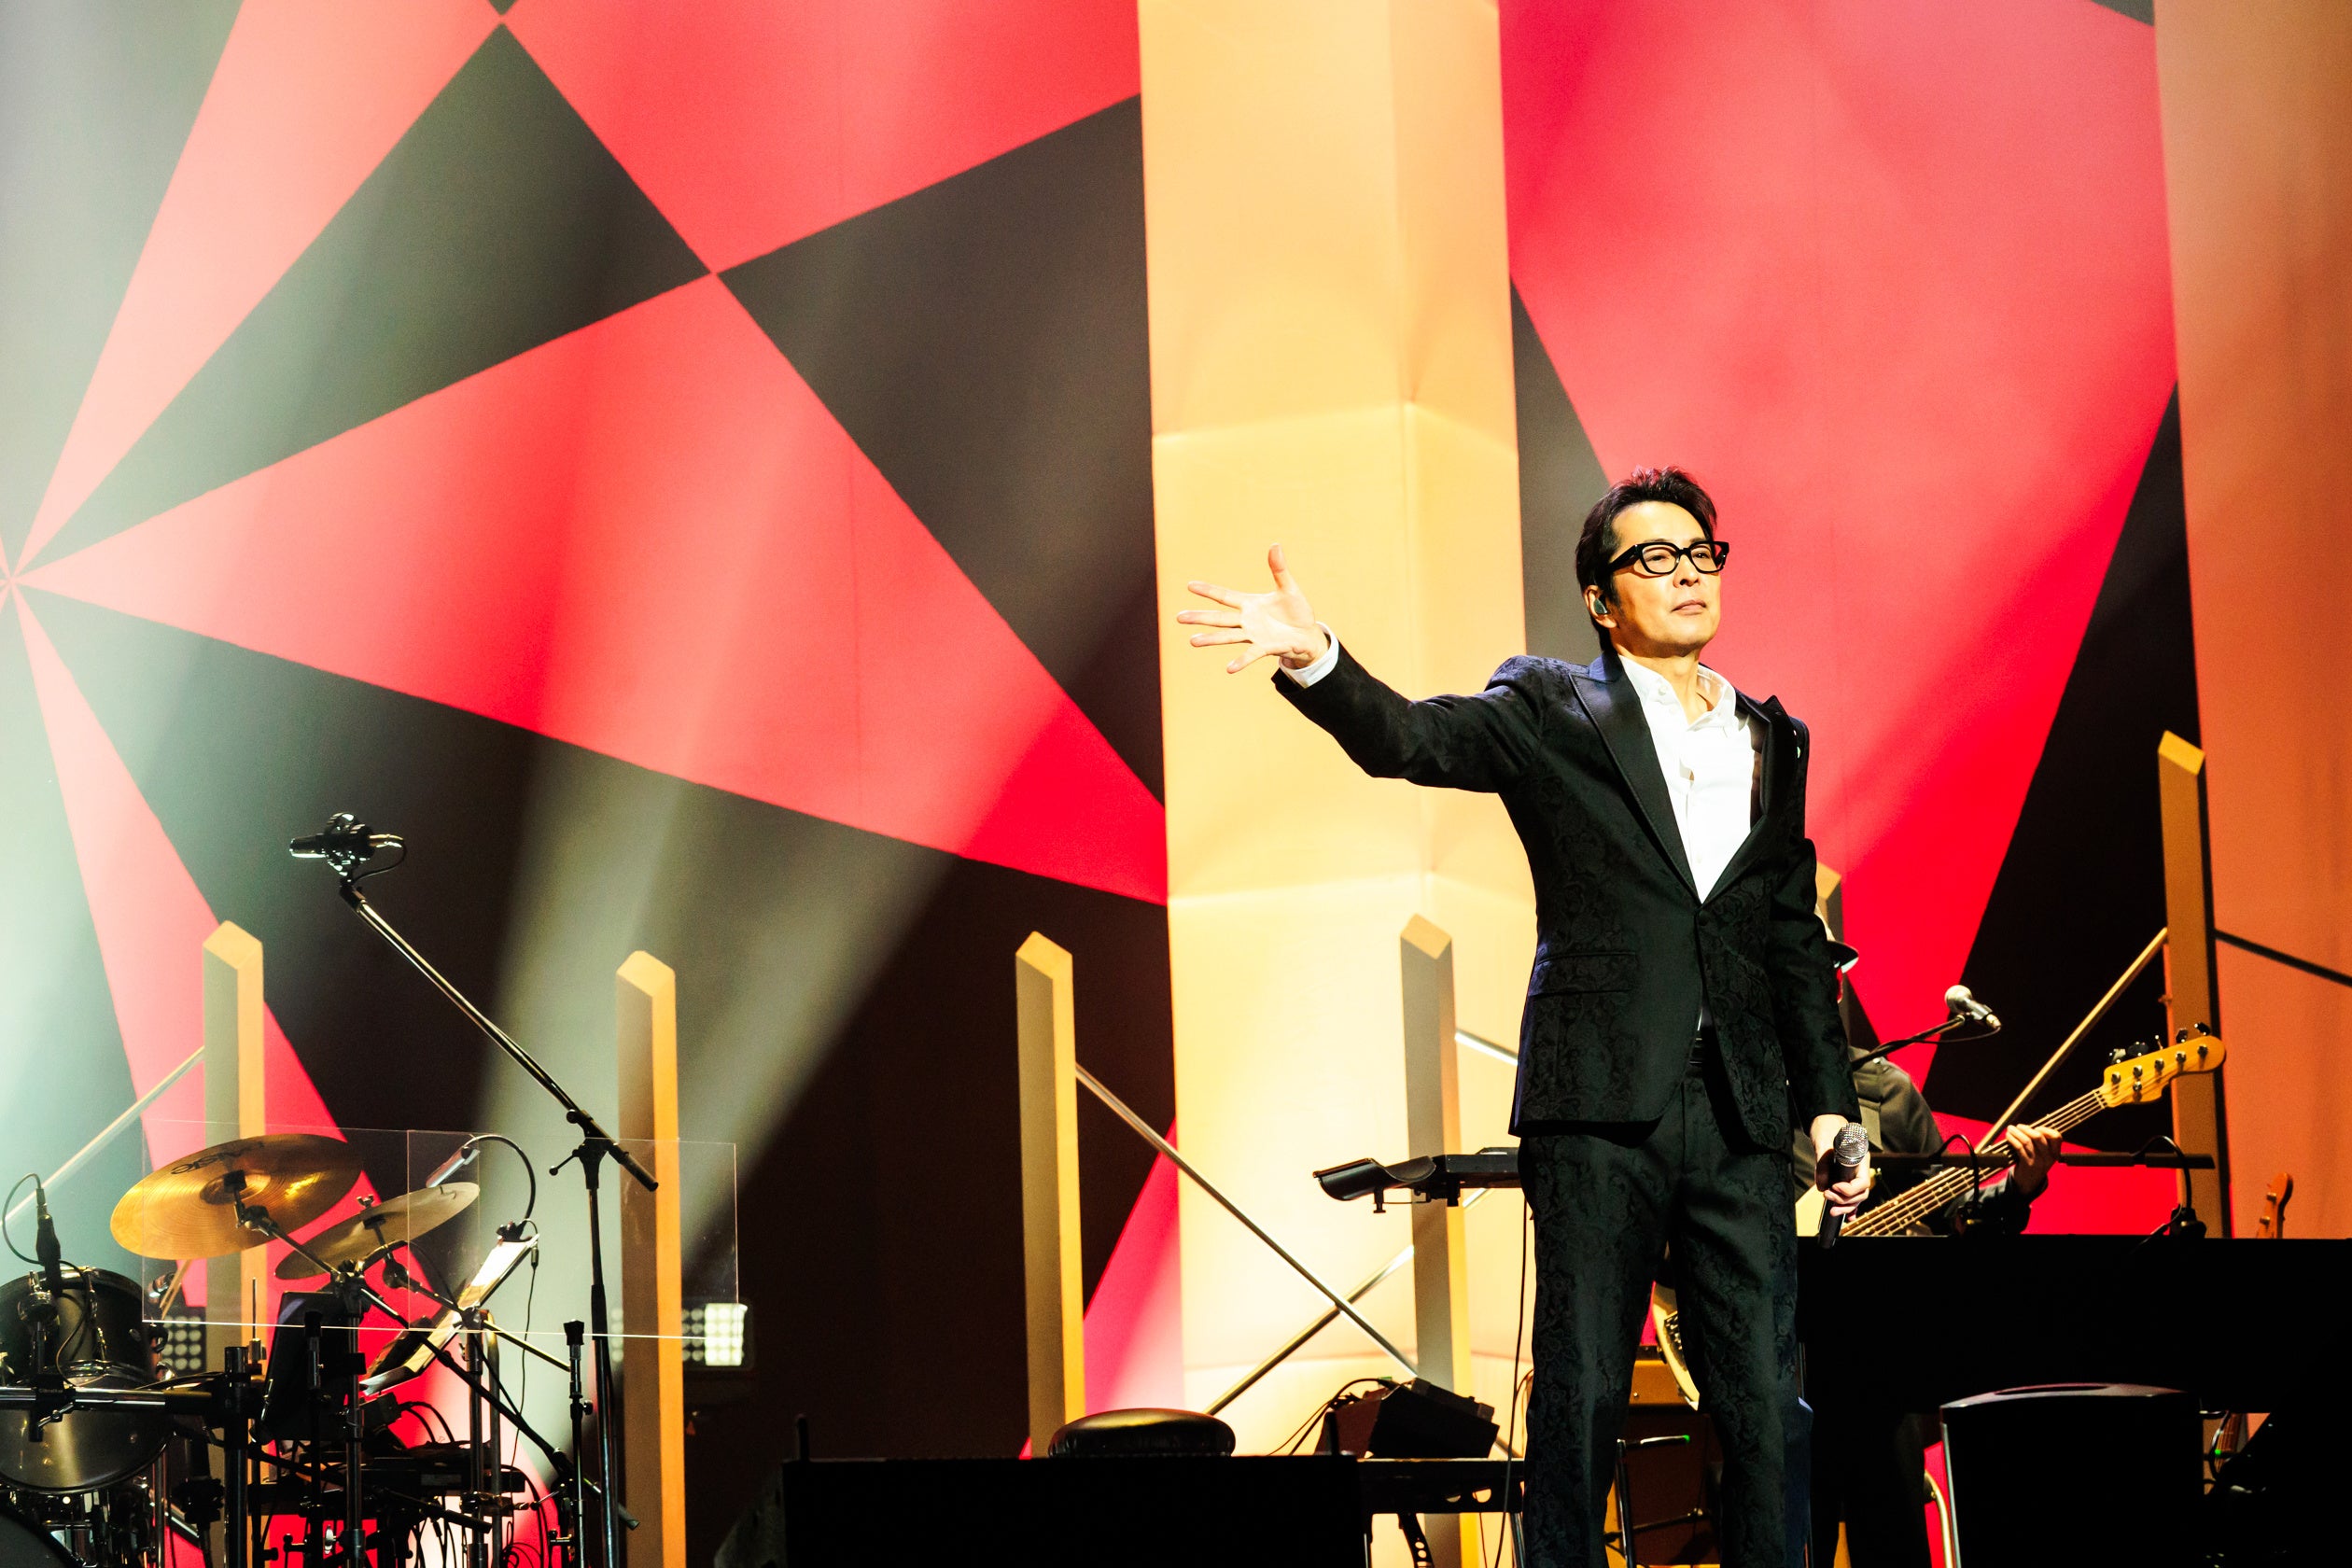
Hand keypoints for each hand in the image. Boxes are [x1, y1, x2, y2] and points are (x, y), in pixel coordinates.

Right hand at [1178, 544, 1329, 673]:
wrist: (1309, 635)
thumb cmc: (1297, 611)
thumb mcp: (1288, 588)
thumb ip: (1279, 569)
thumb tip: (1275, 544)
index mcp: (1250, 604)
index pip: (1224, 596)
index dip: (1208, 591)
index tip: (1189, 585)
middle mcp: (1247, 620)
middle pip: (1219, 618)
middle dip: (1199, 617)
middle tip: (1178, 617)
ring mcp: (1254, 635)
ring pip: (1228, 636)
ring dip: (1211, 639)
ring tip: (1193, 641)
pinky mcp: (1266, 648)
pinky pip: (1251, 654)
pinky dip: (1241, 661)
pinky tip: (1229, 668)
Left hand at [1811, 1114, 1870, 1219]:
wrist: (1825, 1121)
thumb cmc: (1826, 1128)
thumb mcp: (1823, 1143)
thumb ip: (1823, 1164)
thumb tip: (1821, 1186)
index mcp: (1860, 1159)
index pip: (1863, 1182)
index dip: (1849, 1190)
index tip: (1833, 1188)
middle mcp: (1861, 1168)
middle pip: (1861, 1193)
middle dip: (1846, 1201)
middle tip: (1827, 1198)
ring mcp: (1855, 1173)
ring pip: (1857, 1197)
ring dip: (1846, 1207)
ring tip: (1833, 1211)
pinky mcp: (1846, 1176)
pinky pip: (1852, 1195)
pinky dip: (1850, 1207)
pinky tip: (1848, 1217)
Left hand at [2003, 1122, 2060, 1198]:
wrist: (2029, 1183)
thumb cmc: (2035, 1164)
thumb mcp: (2044, 1156)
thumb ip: (2041, 1143)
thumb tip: (2027, 1127)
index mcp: (2055, 1153)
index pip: (2057, 1137)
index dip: (2046, 1130)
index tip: (2036, 1128)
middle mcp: (2048, 1157)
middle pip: (2038, 1137)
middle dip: (2026, 1129)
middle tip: (2019, 1126)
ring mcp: (2038, 1161)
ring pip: (2026, 1141)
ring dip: (2016, 1133)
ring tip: (2010, 1129)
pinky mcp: (2027, 1164)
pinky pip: (2019, 1148)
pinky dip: (2012, 1139)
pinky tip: (2008, 1136)